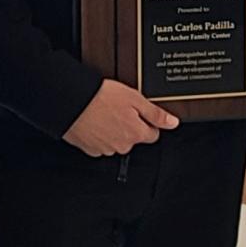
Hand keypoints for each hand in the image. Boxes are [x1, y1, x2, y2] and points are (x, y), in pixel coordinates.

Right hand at [62, 79, 178, 156]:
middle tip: (119, 108)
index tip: (139, 112)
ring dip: (114, 129)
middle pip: (133, 138)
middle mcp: (122, 146)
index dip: (148, 121)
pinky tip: (95, 120)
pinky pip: (100, 143)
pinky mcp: (89, 149)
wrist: (72, 101)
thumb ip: (156, 113)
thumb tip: (173, 123)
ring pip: (116, 140)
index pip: (152, 134)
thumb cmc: (101, 97)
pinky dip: (99, 134)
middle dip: (129, 125)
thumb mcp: (135, 98)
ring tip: (105, 111)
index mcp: (135, 134)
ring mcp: (105, 149)